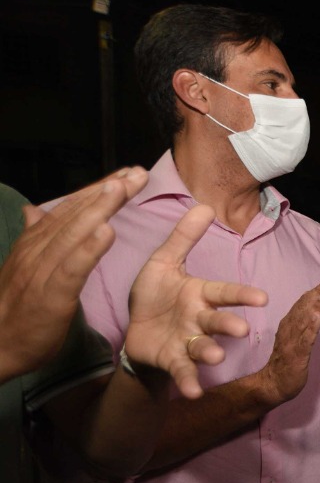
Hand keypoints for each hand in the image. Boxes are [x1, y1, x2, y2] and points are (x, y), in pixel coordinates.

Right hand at [0, 167, 147, 381]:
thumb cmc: (17, 309)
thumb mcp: (26, 268)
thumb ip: (35, 239)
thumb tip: (33, 210)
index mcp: (35, 244)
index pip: (70, 209)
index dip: (98, 190)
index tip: (126, 174)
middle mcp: (37, 250)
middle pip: (75, 214)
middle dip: (108, 192)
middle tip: (138, 173)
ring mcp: (41, 270)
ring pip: (73, 233)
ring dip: (100, 209)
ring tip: (123, 188)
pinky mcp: (49, 294)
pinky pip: (71, 267)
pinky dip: (89, 248)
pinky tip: (107, 232)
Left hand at [123, 205, 268, 398]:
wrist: (134, 332)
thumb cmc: (155, 297)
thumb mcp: (163, 263)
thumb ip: (184, 238)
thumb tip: (204, 206)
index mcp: (200, 295)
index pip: (225, 293)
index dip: (242, 295)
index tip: (262, 297)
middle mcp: (199, 320)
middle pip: (217, 322)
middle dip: (229, 325)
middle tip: (241, 330)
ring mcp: (187, 343)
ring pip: (203, 347)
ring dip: (211, 353)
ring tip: (216, 358)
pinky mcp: (172, 361)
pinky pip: (183, 372)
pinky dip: (189, 382)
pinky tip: (192, 392)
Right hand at [258, 280, 319, 404]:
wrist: (272, 385)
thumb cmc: (287, 360)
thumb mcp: (296, 338)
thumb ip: (304, 323)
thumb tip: (316, 307)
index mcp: (289, 324)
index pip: (303, 305)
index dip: (316, 292)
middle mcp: (288, 330)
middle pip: (303, 309)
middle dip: (318, 294)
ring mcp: (291, 343)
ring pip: (303, 321)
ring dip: (315, 307)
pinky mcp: (295, 356)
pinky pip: (304, 341)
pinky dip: (310, 329)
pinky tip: (318, 318)